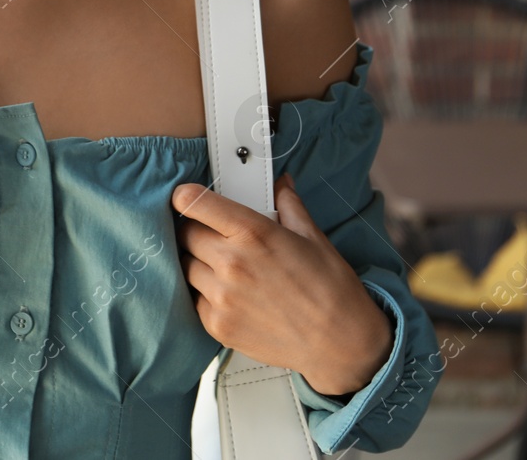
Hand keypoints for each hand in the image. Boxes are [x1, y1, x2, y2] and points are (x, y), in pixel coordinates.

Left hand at [172, 172, 393, 396]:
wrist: (340, 343)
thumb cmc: (331, 288)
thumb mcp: (312, 237)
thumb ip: (288, 205)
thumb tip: (280, 183)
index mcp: (253, 234)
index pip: (194, 203)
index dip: (186, 197)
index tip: (186, 199)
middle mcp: (231, 264)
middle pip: (185, 234)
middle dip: (195, 230)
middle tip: (212, 235)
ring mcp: (222, 298)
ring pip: (185, 267)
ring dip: (198, 262)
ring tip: (223, 267)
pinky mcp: (218, 326)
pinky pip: (194, 299)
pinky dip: (205, 293)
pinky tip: (229, 294)